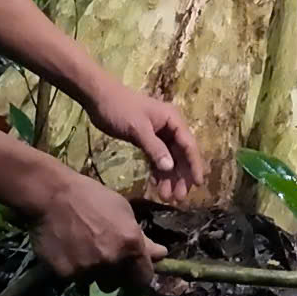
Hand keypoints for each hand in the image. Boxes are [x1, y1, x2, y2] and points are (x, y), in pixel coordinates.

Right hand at [32, 170, 166, 283]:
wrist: (50, 194)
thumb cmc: (90, 196)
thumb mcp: (122, 210)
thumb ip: (142, 238)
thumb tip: (161, 255)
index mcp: (130, 244)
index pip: (144, 278)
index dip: (139, 273)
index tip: (132, 268)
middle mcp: (111, 261)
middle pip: (119, 283)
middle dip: (115, 273)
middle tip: (103, 254)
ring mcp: (87, 270)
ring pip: (95, 282)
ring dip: (93, 272)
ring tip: (82, 249)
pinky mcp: (65, 275)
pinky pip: (74, 279)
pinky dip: (73, 268)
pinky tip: (66, 249)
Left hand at [83, 83, 203, 202]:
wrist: (98, 98)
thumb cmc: (120, 108)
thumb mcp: (138, 128)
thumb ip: (154, 148)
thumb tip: (170, 167)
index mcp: (173, 120)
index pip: (189, 145)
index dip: (194, 165)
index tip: (198, 184)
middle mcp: (170, 127)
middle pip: (181, 155)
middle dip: (181, 176)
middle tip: (179, 197)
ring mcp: (158, 134)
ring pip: (169, 159)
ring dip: (169, 177)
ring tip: (166, 197)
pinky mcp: (146, 139)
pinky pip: (157, 158)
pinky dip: (157, 171)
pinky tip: (157, 185)